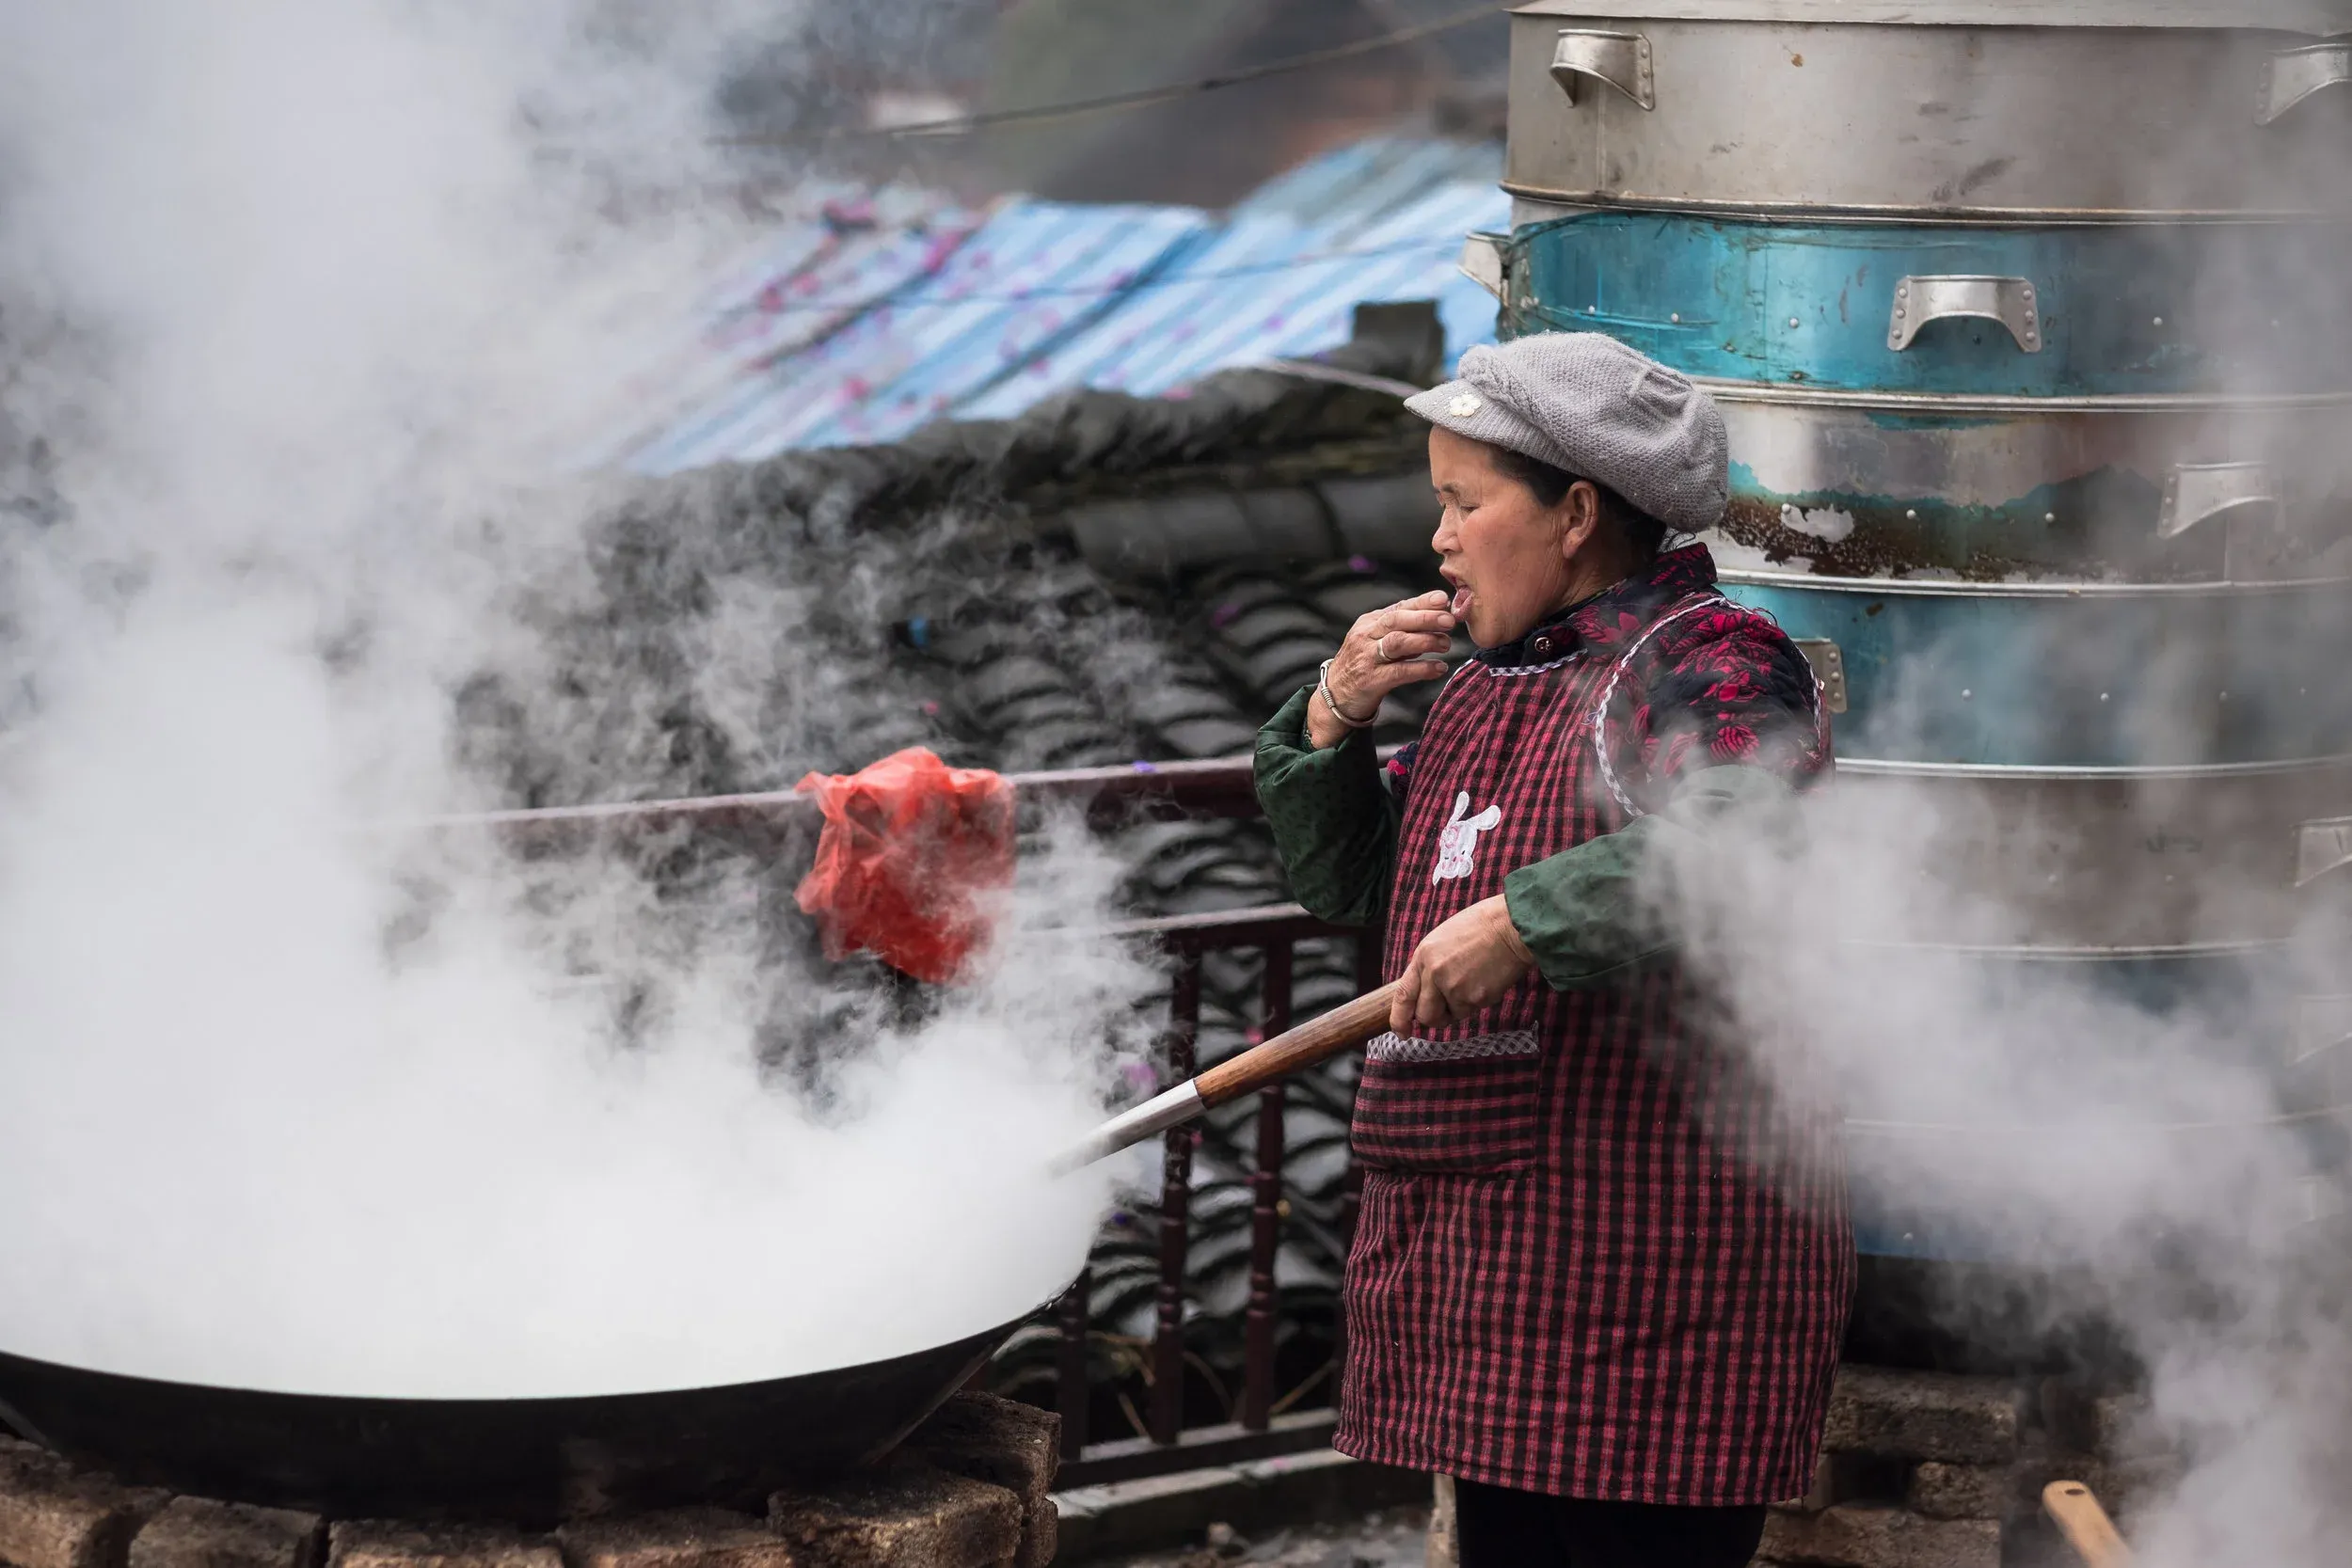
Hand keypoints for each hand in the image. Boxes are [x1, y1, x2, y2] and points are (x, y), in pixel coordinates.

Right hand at [1307, 590, 1454, 748]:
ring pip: (1397, 643)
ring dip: (1425, 641)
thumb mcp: (1376, 641)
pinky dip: (1422, 669)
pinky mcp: (1370, 681)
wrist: (1335, 696)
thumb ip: (1402, 631)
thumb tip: (1437, 621)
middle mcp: (1365, 636)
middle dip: (1424, 618)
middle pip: (1396, 621)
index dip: (1421, 602)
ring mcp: (1366, 658)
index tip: (1443, 599)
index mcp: (1368, 623)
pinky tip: (1438, 668)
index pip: (1398, 608)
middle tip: (1449, 620)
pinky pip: (1399, 672)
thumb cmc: (1363, 666)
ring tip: (1446, 644)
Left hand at [1391, 895, 1535, 1033]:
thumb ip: (1430, 965)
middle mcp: (1434, 973)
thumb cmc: (1482, 927)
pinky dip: (1477, 1003)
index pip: (1404, 994)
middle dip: (1435, 1018)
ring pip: (1450, 1016)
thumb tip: (1426, 992)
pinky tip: (1486, 981)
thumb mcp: (1443, 939)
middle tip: (1447, 1011)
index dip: (1399, 1018)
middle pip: (1425, 1015)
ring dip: (1459, 1008)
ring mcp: (1454, 987)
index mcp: (1423, 956)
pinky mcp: (1475, 998)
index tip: (1401, 1032)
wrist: (1511, 926)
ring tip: (1473, 983)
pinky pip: (1471, 1011)